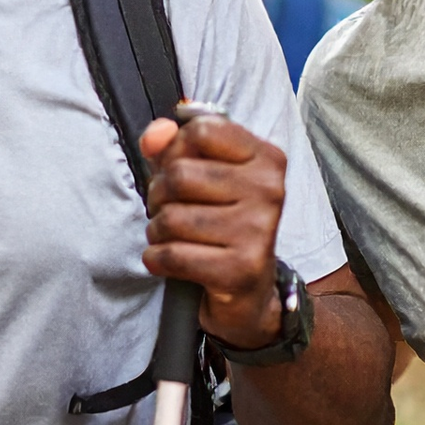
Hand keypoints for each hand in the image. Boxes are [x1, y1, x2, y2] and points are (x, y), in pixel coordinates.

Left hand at [140, 110, 285, 351]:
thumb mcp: (201, 176)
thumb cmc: (220, 223)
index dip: (175, 151)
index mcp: (265, 158)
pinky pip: (172, 255)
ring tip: (173, 237)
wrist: (248, 292)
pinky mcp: (241, 269)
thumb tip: (155, 136)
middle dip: (159, 196)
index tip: (182, 172)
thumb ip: (172, 146)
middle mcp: (269, 190)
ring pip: (171, 217)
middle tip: (171, 211)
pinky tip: (169, 262)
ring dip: (157, 231)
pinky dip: (157, 259)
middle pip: (179, 175)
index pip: (201, 131)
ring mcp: (258, 230)